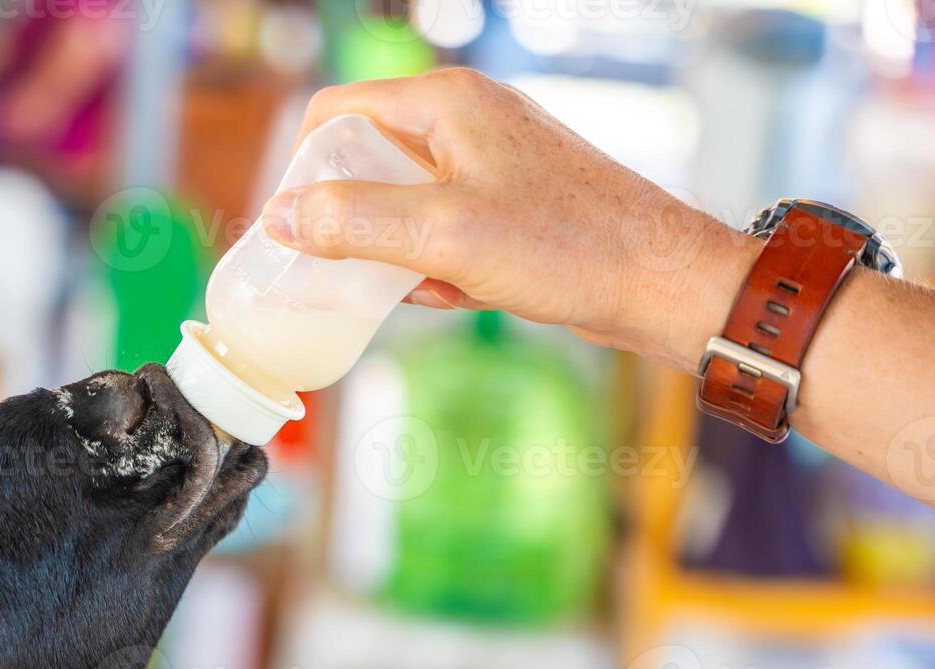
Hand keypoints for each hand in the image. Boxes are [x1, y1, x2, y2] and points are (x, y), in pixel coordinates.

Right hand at [261, 69, 759, 373]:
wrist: (660, 283)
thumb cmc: (565, 247)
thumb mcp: (442, 235)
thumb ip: (353, 221)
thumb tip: (279, 217)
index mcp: (446, 102)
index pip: (335, 112)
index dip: (301, 170)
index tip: (288, 231)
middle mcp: (465, 119)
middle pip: (366, 159)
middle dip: (353, 223)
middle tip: (345, 272)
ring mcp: (489, 160)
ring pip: (402, 202)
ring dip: (399, 253)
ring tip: (431, 285)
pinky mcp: (508, 202)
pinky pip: (440, 229)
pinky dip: (438, 266)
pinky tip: (465, 293)